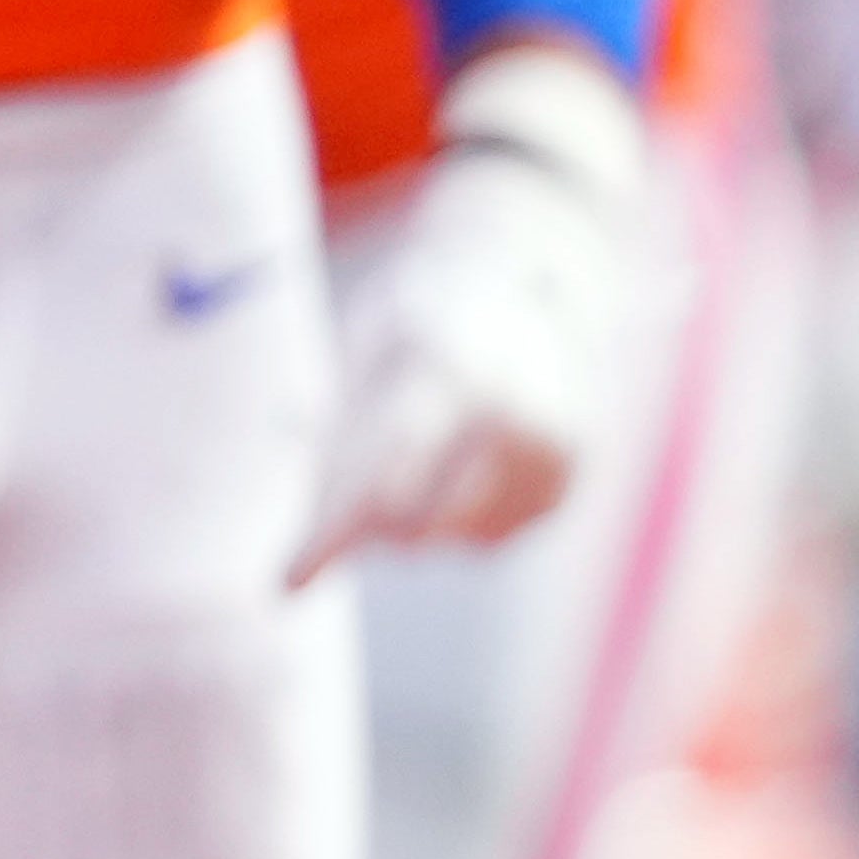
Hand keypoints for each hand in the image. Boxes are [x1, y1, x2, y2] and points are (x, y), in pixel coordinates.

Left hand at [305, 39, 645, 575]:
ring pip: (454, 541)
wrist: (533, 273)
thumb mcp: (368, 351)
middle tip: (356, 487)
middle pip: (415, 525)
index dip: (328, 536)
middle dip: (371, 521)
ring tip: (425, 452)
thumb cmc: (423, 314)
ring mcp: (552, 448)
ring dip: (419, 519)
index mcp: (447, 368)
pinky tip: (465, 464)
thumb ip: (338, 443)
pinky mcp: (571, 475)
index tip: (287, 585)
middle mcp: (510, 413)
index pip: (378, 478)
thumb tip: (300, 561)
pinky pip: (493, 538)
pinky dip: (464, 518)